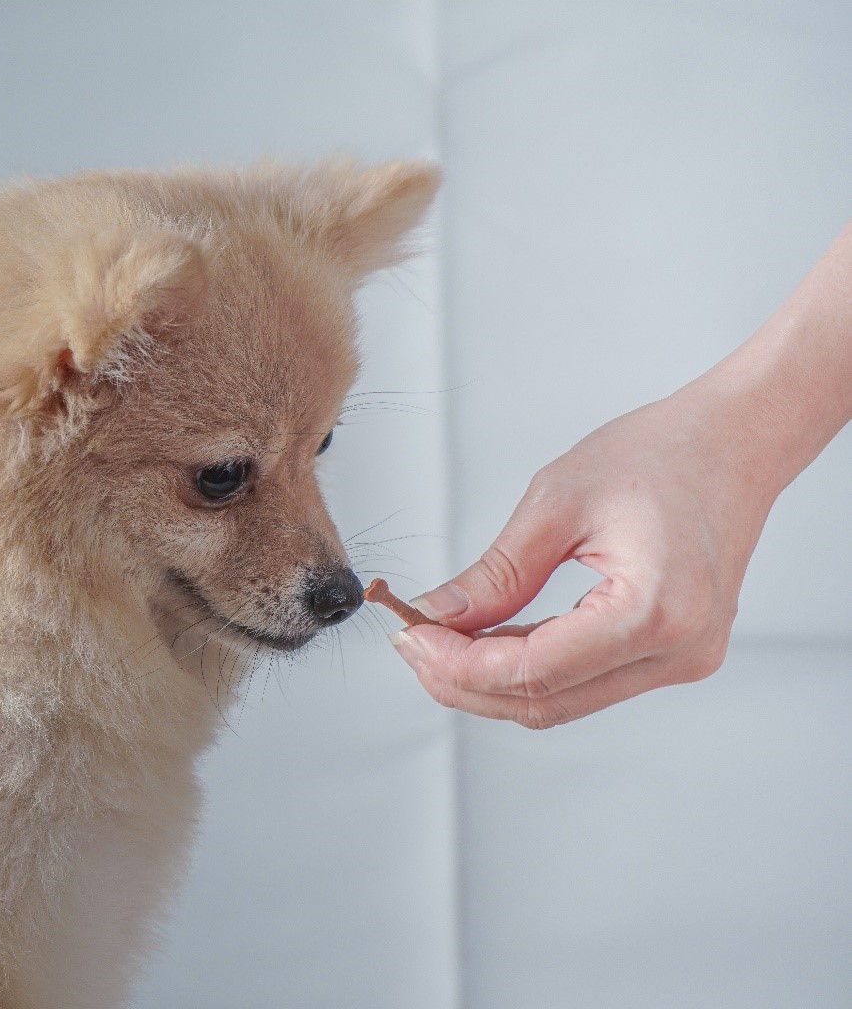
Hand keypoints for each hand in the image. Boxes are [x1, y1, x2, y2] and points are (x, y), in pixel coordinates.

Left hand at [390, 380, 781, 727]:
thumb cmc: (663, 454)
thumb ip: (496, 573)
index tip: (408, 635)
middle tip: (411, 641)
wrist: (735, 441)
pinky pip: (585, 680)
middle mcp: (679, 652)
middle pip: (545, 701)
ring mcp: (682, 660)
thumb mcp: (557, 502)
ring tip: (439, 637)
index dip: (458, 665)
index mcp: (656, 612)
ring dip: (492, 678)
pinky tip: (487, 637)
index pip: (534, 672)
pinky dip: (529, 666)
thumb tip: (437, 617)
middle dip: (464, 681)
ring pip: (562, 700)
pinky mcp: (672, 654)